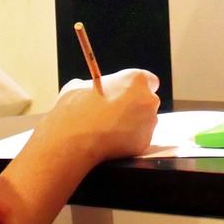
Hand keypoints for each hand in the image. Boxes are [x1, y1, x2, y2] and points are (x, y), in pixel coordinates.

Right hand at [45, 68, 160, 162]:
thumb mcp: (81, 85)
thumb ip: (96, 86)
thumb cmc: (77, 108)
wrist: (74, 139)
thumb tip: (92, 90)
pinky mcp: (143, 143)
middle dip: (135, 106)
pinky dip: (128, 140)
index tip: (126, 92)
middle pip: (147, 101)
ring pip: (144, 121)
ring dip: (132, 123)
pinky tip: (110, 140)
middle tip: (115, 111)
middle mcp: (148, 100)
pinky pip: (138, 138)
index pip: (149, 80)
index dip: (136, 87)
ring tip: (109, 128)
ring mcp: (149, 123)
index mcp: (136, 80)